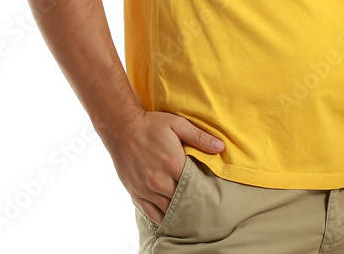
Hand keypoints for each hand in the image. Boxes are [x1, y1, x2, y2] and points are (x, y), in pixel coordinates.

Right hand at [106, 111, 224, 224]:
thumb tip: (221, 146)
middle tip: (204, 205)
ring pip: (167, 209)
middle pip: (182, 200)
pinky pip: (150, 214)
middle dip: (193, 202)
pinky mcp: (135, 193)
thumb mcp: (178, 124)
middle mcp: (159, 181)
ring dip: (178, 212)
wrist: (122, 128)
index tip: (212, 191)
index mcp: (173, 164)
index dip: (204, 189)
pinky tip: (170, 219)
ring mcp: (146, 189)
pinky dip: (161, 218)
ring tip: (191, 213)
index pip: (195, 185)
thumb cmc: (152, 125)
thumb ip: (200, 137)